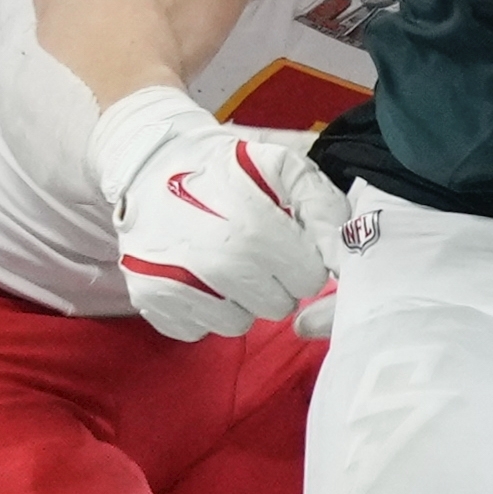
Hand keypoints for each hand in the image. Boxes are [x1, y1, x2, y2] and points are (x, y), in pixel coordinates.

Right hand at [94, 88, 349, 339]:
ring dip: (237, 299)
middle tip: (252, 250)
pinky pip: (199, 329)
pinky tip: (193, 274)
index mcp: (255, 230)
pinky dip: (201, 307)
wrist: (147, 164)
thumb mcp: (282, 167)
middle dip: (273, 282)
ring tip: (220, 260)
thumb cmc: (224, 168)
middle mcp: (216, 264)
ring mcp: (179, 286)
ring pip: (238, 324)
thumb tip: (345, 253)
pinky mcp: (152, 301)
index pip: (310, 280)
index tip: (284, 240)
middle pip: (278, 307)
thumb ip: (323, 206)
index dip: (302, 260)